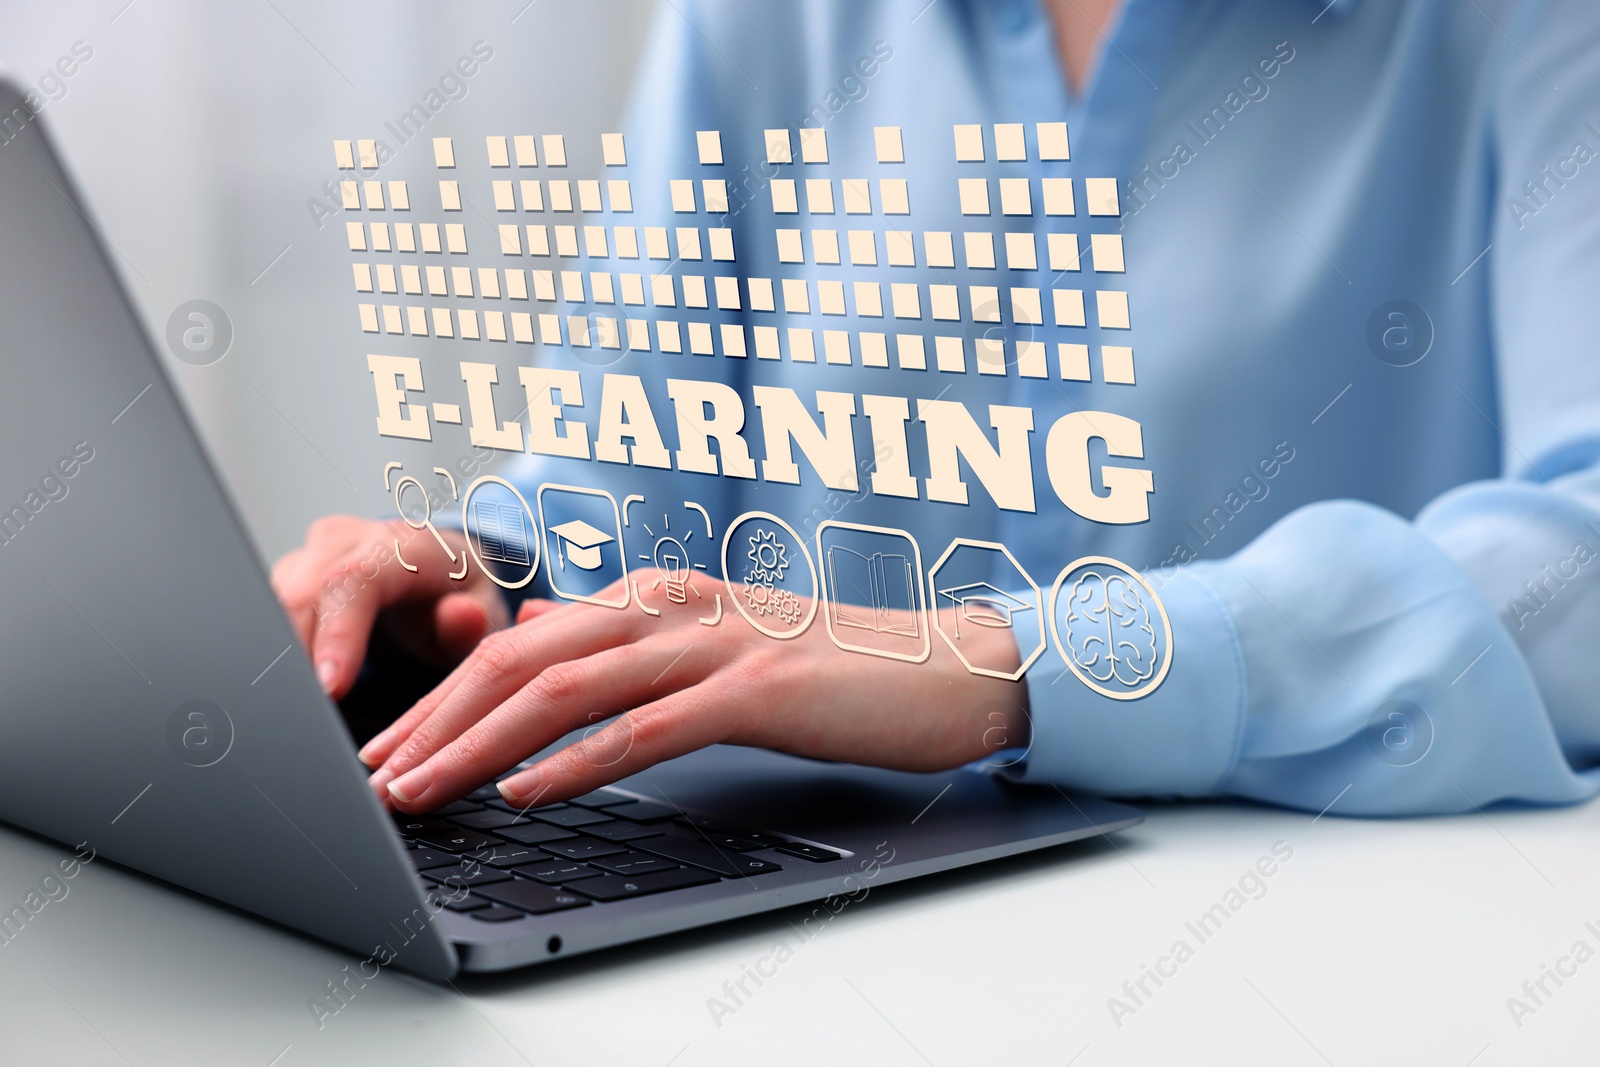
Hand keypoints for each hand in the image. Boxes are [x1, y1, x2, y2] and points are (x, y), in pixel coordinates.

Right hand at [271, 515, 510, 697]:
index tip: (330, 687)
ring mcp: (314, 553)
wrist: (442, 573)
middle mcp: (350, 540)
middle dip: (300, 658)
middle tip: (311, 714)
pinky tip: (296, 683)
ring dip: (283, 656)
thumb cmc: (460, 599)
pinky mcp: (292, 572)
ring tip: (305, 704)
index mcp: (402, 545)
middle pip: (301, 594)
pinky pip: (268, 610)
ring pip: (274, 603)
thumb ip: (473, 623)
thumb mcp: (484, 615)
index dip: (337, 634)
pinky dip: (277, 650)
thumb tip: (460, 615)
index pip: (354, 580)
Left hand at [361, 569, 1030, 812]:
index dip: (444, 694)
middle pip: (522, 656)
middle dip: (436, 718)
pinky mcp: (755, 689)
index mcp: (656, 595)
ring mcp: (713, 643)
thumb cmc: (832, 668)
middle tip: (377, 774)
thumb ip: (626, 641)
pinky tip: (528, 793)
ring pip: (567, 687)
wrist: (946, 666)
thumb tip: (539, 640)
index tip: (391, 745)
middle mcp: (672, 607)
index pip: (522, 641)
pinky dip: (577, 762)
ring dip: (480, 743)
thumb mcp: (713, 643)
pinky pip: (647, 727)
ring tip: (422, 789)